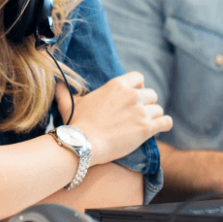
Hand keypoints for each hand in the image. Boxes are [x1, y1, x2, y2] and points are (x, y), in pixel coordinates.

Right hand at [54, 71, 172, 165]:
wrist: (82, 144)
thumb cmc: (76, 124)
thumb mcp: (71, 104)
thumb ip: (66, 93)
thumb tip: (56, 85)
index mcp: (117, 85)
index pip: (139, 77)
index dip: (139, 87)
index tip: (134, 96)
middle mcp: (132, 95)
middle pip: (151, 94)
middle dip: (147, 104)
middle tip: (139, 114)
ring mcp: (140, 111)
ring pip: (158, 109)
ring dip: (154, 116)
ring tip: (146, 124)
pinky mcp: (146, 128)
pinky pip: (165, 121)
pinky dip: (165, 124)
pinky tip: (161, 127)